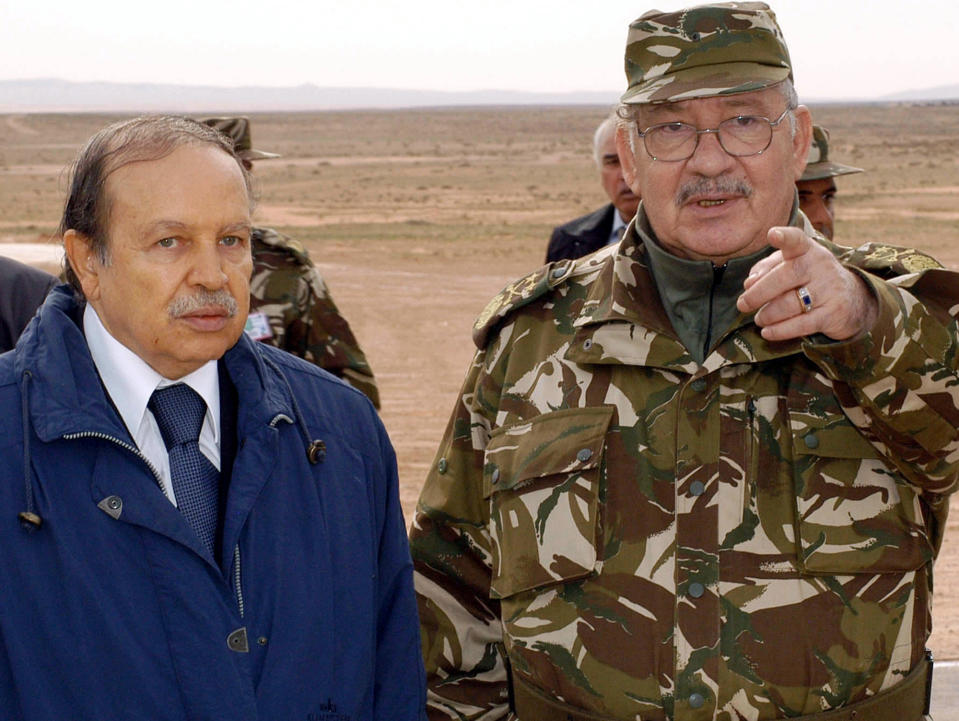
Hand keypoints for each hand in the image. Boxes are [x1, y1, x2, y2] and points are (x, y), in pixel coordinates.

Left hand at [736, 226, 878, 341]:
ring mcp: (829, 290)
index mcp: (807, 250)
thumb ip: (766, 269)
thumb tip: (749, 283)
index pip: (797, 240)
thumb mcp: (790, 266)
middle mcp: (820, 266)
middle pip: (785, 276)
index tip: (773, 234)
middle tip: (742, 304)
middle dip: (759, 293)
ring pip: (791, 303)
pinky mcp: (832, 314)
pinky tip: (767, 332)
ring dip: (768, 314)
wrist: (853, 299)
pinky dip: (780, 330)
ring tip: (759, 318)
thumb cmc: (810, 279)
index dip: (785, 237)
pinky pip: (802, 324)